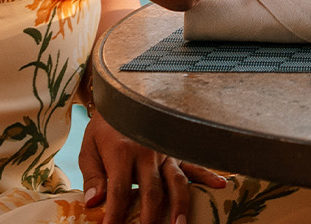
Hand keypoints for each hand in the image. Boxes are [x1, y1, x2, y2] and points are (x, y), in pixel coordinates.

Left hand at [80, 114, 226, 223]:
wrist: (125, 98)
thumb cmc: (105, 127)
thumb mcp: (89, 148)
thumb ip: (92, 175)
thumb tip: (93, 201)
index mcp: (122, 152)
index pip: (119, 191)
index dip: (116, 213)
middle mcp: (148, 153)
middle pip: (152, 190)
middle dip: (151, 216)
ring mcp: (166, 152)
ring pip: (176, 182)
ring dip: (179, 205)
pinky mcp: (177, 150)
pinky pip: (194, 165)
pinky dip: (207, 176)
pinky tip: (220, 185)